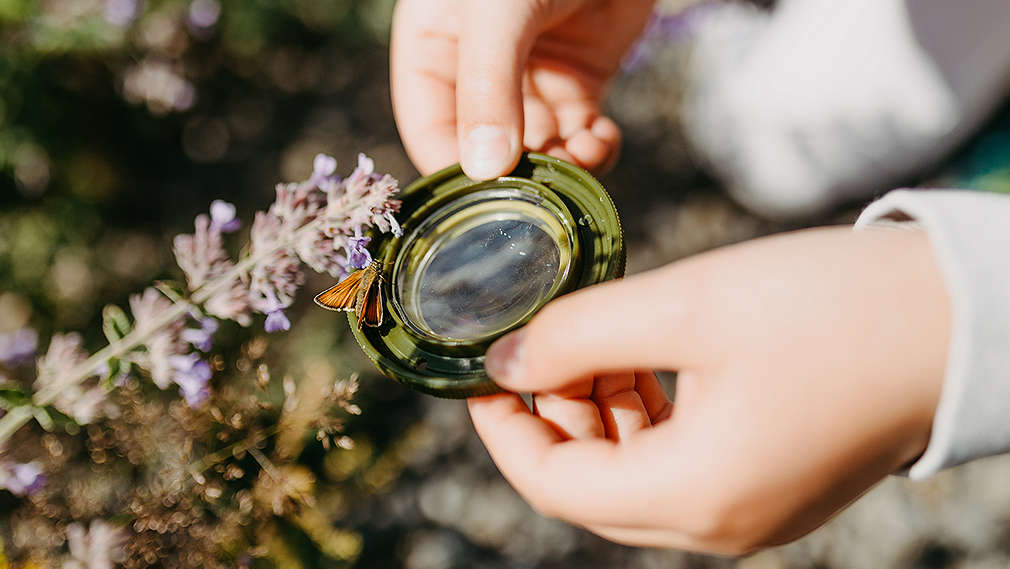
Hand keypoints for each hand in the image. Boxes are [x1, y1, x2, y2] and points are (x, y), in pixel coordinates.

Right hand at [390, 0, 654, 179]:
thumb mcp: (499, 11)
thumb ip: (487, 86)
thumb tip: (483, 170)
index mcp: (434, 48)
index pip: (428, 129)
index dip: (452, 171)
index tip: (483, 206)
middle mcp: (477, 73)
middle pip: (486, 149)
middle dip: (516, 173)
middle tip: (545, 187)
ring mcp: (529, 81)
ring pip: (536, 150)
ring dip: (560, 165)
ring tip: (583, 153)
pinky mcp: (579, 84)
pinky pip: (577, 138)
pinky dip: (592, 151)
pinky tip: (602, 140)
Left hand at [468, 226, 949, 553]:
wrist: (961, 319)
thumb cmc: (831, 309)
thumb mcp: (685, 304)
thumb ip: (579, 335)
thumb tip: (503, 360)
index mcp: (692, 495)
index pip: (550, 484)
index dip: (501, 427)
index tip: (479, 368)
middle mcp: (718, 524)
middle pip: (588, 485)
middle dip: (548, 416)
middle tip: (538, 342)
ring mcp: (750, 512)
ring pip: (631, 475)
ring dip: (594, 414)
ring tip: (590, 342)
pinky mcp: (773, 484)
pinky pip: (678, 466)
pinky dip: (643, 418)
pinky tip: (640, 361)